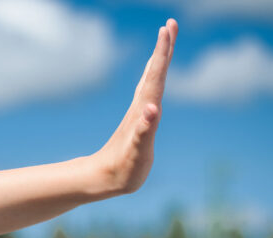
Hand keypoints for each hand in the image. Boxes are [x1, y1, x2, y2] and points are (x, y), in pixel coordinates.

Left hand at [95, 19, 177, 195]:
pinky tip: (155, 75)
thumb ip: (144, 130)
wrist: (102, 178)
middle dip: (163, 48)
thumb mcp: (136, 152)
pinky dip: (154, 79)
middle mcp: (142, 107)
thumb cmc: (121, 169)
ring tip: (166, 41)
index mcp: (144, 110)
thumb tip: (152, 108)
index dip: (163, 53)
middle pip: (155, 72)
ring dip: (159, 60)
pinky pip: (149, 94)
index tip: (167, 28)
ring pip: (151, 80)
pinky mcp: (139, 122)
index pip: (156, 76)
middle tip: (170, 24)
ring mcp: (140, 114)